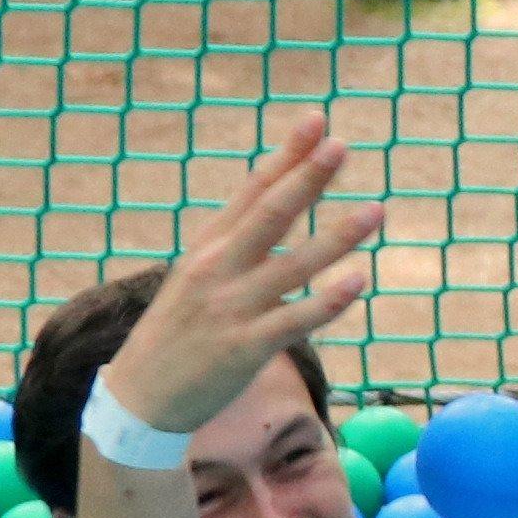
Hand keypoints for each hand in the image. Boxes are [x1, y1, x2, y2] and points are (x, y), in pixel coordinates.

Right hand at [106, 123, 384, 442]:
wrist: (140, 396)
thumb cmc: (179, 330)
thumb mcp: (198, 275)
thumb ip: (237, 241)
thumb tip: (278, 201)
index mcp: (208, 245)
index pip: (253, 189)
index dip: (287, 155)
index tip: (317, 121)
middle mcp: (217, 268)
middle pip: (270, 214)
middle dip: (307, 178)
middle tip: (341, 146)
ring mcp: (231, 307)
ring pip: (293, 264)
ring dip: (337, 236)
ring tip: (376, 210)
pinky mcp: (244, 347)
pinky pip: (294, 320)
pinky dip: (328, 300)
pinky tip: (359, 281)